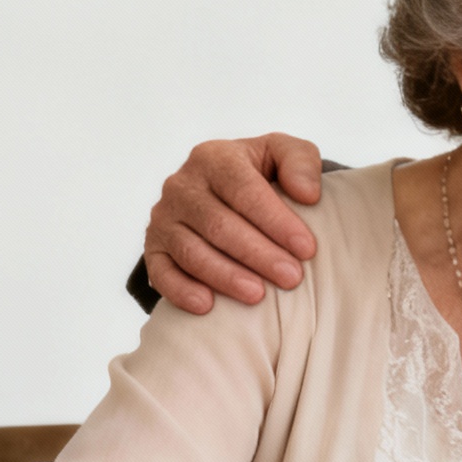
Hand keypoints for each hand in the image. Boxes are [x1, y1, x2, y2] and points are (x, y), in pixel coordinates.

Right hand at [144, 134, 324, 312]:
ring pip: (192, 251)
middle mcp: (182, 185)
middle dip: (258, 254)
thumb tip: (307, 193)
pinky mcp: (154, 247)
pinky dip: (182, 290)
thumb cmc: (262, 176)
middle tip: (291, 278)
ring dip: (226, 276)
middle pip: (219, 225)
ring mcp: (164, 218)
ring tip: (258, 295)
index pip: (244, 190)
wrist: (223, 195)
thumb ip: (301, 162)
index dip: (276, 221)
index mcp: (214, 158)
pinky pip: (162, 272)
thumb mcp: (284, 156)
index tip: (306, 249)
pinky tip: (207, 306)